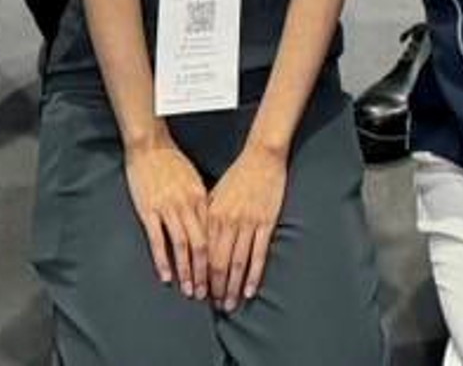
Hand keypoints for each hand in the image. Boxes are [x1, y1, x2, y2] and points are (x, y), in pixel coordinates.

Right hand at [124, 134, 212, 299]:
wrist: (150, 145)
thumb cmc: (172, 162)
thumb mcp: (194, 180)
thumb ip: (202, 203)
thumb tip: (210, 225)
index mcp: (201, 199)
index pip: (213, 235)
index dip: (218, 259)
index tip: (221, 277)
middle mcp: (188, 206)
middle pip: (201, 245)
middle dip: (206, 273)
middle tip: (208, 294)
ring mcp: (168, 209)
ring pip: (182, 246)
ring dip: (187, 271)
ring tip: (191, 291)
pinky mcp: (149, 210)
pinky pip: (158, 240)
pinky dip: (163, 260)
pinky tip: (166, 276)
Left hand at [202, 139, 288, 309]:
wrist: (262, 156)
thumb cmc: (237, 175)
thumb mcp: (214, 194)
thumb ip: (206, 218)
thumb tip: (196, 241)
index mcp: (213, 215)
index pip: (203, 254)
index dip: (201, 277)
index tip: (200, 293)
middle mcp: (228, 222)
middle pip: (219, 263)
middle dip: (216, 288)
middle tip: (216, 305)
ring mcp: (248, 223)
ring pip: (238, 263)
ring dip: (233, 287)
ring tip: (231, 304)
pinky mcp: (266, 223)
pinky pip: (259, 254)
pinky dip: (253, 275)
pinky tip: (250, 290)